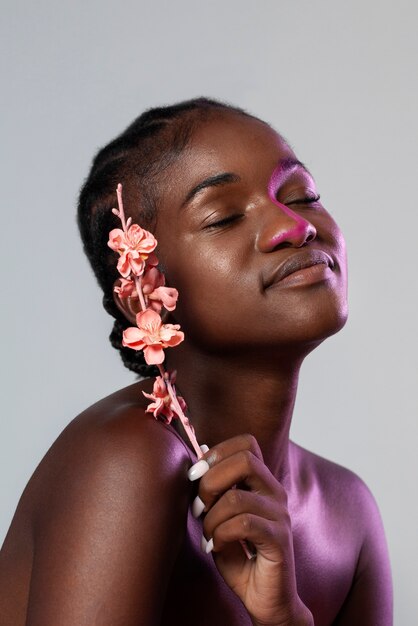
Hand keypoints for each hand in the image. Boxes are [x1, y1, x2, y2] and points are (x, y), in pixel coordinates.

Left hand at [188, 434, 312, 625]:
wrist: (266, 600)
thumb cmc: (240, 557)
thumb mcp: (219, 517)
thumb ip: (214, 489)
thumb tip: (202, 452)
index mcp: (262, 482)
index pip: (247, 443)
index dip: (218, 451)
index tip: (196, 475)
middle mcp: (275, 493)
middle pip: (245, 459)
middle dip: (211, 479)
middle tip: (199, 505)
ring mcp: (280, 515)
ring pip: (236, 497)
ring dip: (211, 517)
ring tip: (208, 534)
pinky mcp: (280, 539)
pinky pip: (243, 524)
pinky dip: (220, 534)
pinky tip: (215, 545)